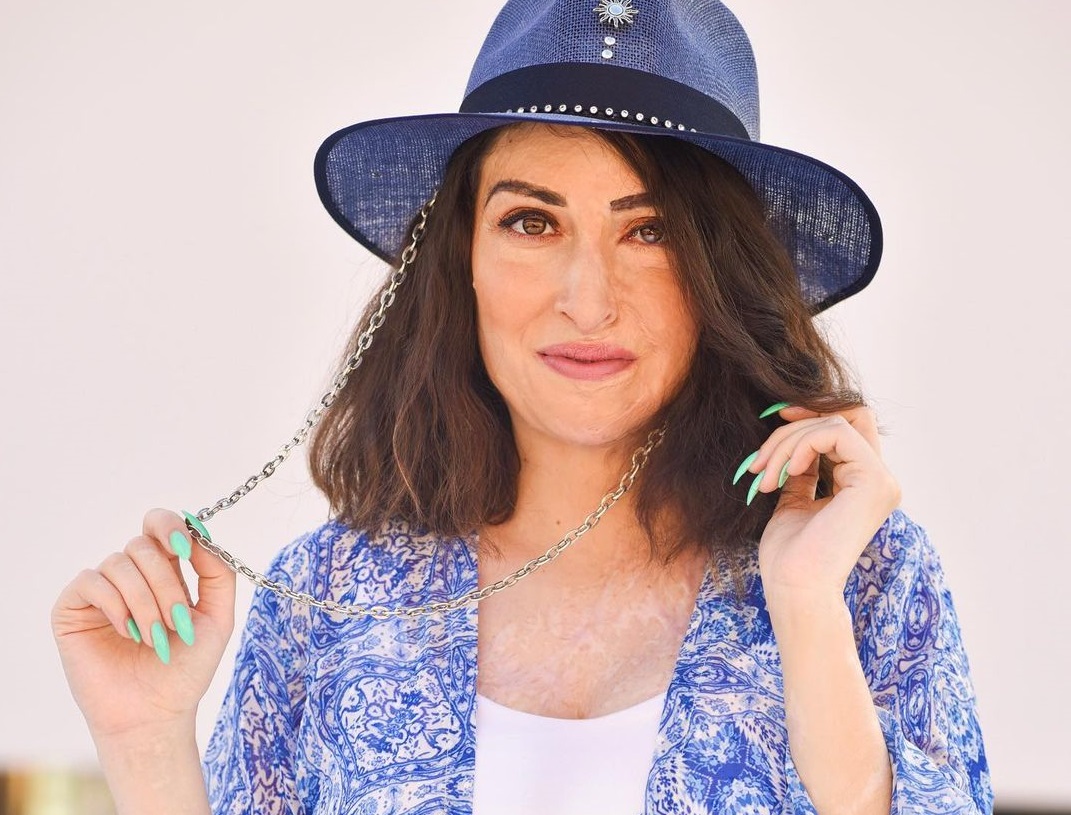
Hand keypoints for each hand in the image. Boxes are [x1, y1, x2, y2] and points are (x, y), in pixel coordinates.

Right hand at [52, 509, 235, 740]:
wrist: (155, 713)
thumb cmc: (186, 668)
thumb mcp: (218, 617)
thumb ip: (217, 573)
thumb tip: (199, 535)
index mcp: (164, 571)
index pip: (159, 525)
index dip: (171, 526)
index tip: (185, 549)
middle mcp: (131, 576)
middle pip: (143, 545)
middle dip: (165, 584)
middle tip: (177, 622)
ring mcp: (101, 590)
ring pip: (120, 563)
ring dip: (144, 602)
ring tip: (153, 638)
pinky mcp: (72, 608)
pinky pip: (91, 581)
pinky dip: (115, 605)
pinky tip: (126, 633)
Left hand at [742, 405, 900, 604]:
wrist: (795, 587)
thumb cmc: (789, 555)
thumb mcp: (794, 499)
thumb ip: (803, 469)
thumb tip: (795, 437)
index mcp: (863, 486)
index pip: (849, 426)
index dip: (814, 413)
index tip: (776, 419)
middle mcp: (880, 480)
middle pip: (844, 418)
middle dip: (797, 425)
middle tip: (760, 456)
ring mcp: (881, 480)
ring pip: (834, 424)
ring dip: (787, 442)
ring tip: (763, 476)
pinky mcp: (873, 481)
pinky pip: (836, 434)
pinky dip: (802, 445)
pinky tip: (785, 474)